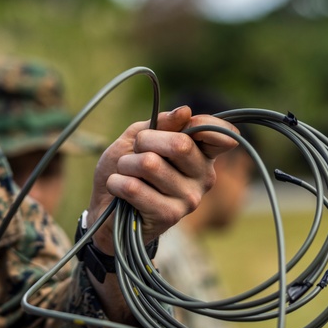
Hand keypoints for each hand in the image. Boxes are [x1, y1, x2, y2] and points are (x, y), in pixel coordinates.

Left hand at [86, 105, 238, 253]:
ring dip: (125, 164)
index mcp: (201, 155)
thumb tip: (185, 111)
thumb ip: (162, 124)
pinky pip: (134, 187)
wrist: (105, 208)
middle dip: (144, 141)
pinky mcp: (169, 216)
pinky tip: (119, 190)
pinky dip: (116, 183)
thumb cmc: (125, 169)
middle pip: (179, 144)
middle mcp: (204, 177)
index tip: (181, 122)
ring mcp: (189, 199)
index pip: (222, 135)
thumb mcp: (138, 138)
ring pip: (150, 164)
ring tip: (125, 174)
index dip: (203, 123)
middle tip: (135, 152)